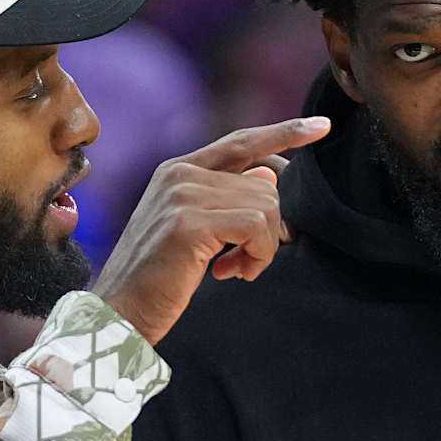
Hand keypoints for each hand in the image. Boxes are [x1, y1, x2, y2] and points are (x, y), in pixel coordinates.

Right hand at [93, 117, 330, 342]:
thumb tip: (268, 176)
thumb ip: (226, 200)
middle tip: (247, 260)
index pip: (242, 142)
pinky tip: (233, 273)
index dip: (283, 134)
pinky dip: (258, 254)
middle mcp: (179, 174)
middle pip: (263, 184)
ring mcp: (183, 195)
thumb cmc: (158, 279)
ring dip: (262, 248)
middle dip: (268, 228)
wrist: (119, 312)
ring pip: (265, 205)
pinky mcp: (190, 223)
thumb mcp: (195, 231)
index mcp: (178, 170)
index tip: (321, 128)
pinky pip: (255, 227)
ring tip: (236, 269)